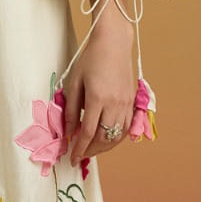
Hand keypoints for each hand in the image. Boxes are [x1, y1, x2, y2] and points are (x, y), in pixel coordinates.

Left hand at [64, 0, 136, 165]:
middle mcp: (115, 104)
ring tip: (91, 150)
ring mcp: (126, 104)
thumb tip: (67, 132)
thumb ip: (70, 110)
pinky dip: (116, 139)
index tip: (71, 158)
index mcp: (98, 99)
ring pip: (117, 137)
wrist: (114, 43)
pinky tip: (106, 140)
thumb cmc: (90, 59)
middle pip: (104, 139)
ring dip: (103, 148)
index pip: (88, 133)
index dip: (79, 149)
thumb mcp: (73, 82)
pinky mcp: (132, 102)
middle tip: (79, 155)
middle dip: (90, 151)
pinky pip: (126, 128)